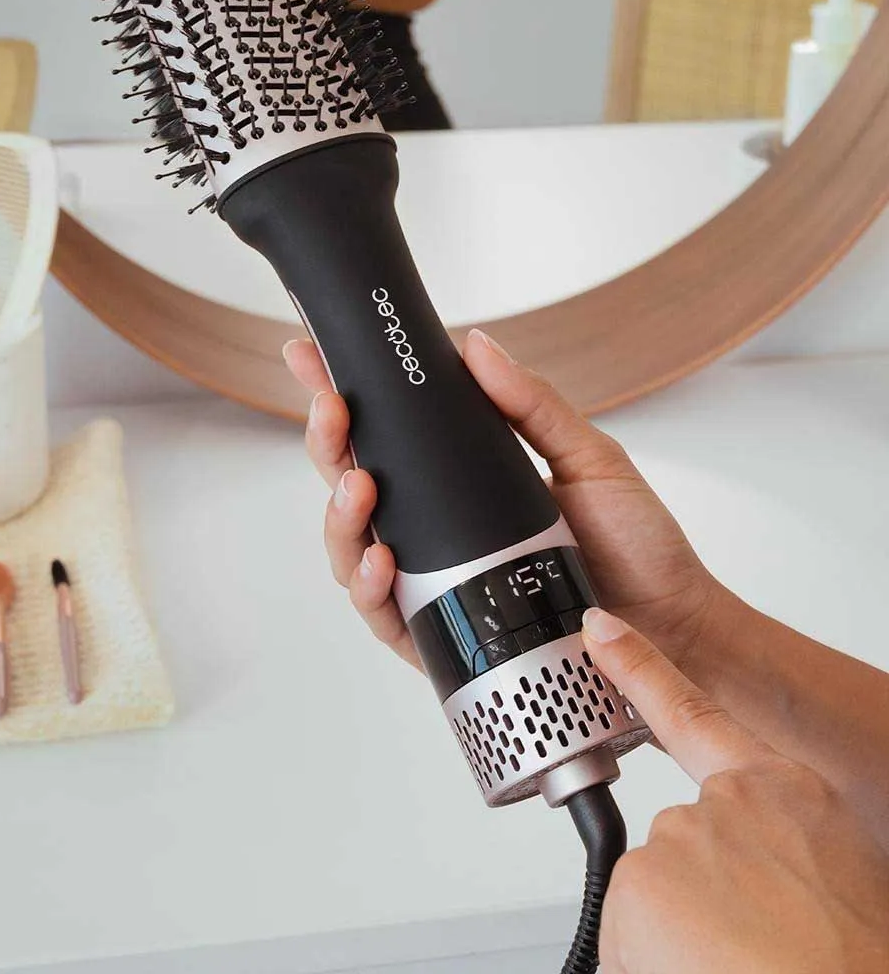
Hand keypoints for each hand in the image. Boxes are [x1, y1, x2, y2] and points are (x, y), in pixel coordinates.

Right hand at [283, 329, 724, 671]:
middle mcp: (434, 531)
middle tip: (333, 408)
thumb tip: (477, 344)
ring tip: (360, 487)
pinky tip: (379, 560)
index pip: (387, 435)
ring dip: (340, 516)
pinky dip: (367, 586)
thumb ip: (531, 404)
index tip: (310, 356)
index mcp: (459, 483)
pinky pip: (382, 613)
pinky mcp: (440, 634)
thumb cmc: (633, 545)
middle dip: (328, 445)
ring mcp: (432, 582)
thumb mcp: (587, 457)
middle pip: (352, 486)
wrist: (668, 626)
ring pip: (350, 550)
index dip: (340, 398)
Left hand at [581, 608, 888, 973]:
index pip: (695, 714)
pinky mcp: (639, 883)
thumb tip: (750, 874)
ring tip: (742, 960)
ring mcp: (677, 837)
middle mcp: (723, 804)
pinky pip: (627, 929)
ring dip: (680, 931)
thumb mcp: (832, 882)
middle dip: (699, 892)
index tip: (602, 633)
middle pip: (679, 839)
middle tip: (754, 940)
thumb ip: (773, 851)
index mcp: (783, 792)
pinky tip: (703, 968)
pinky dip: (651, 956)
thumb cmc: (854, 958)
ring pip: (653, 891)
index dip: (641, 669)